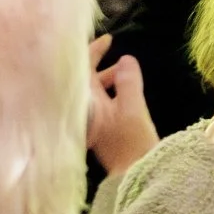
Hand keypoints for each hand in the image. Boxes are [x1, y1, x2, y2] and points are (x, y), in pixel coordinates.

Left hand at [84, 39, 160, 181]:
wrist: (132, 174)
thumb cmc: (130, 141)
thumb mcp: (133, 107)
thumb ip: (128, 81)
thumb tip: (126, 59)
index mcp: (85, 102)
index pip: (81, 69)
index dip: (93, 52)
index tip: (109, 39)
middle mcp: (82, 111)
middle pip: (85, 81)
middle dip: (103, 67)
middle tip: (122, 57)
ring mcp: (89, 122)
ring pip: (93, 94)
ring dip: (109, 81)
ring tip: (127, 75)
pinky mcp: (97, 131)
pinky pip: (99, 105)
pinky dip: (109, 95)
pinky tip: (123, 92)